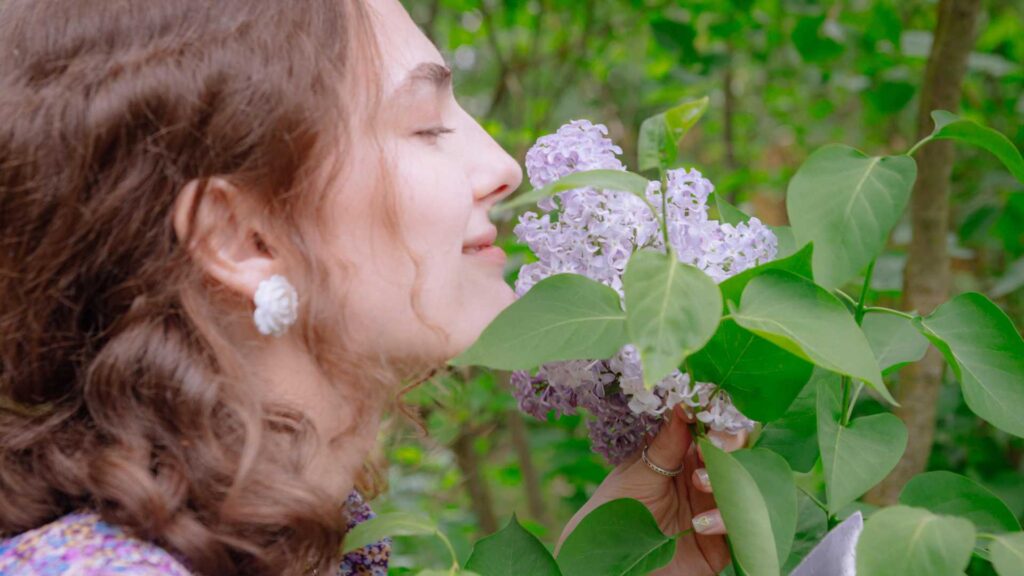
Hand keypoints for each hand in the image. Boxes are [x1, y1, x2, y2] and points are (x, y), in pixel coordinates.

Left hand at [556, 405, 747, 575]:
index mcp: (681, 456)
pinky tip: (701, 523)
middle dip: (729, 444)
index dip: (717, 417)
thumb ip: (664, 446)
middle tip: (712, 445)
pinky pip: (739, 526)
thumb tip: (684, 405)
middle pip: (736, 452)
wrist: (604, 563)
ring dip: (727, 478)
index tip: (709, 409)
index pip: (711, 429)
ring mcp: (714, 509)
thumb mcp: (636, 475)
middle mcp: (703, 479)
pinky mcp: (720, 543)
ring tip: (699, 482)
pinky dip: (726, 520)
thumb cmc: (612, 514)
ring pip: (744, 485)